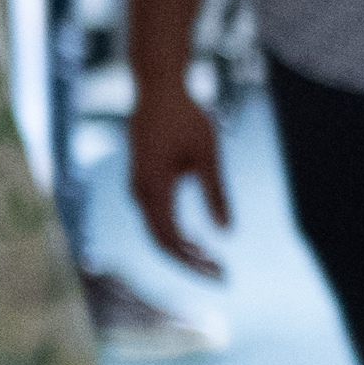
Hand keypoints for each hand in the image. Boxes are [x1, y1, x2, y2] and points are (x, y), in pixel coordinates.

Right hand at [129, 68, 231, 278]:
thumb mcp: (208, 154)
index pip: (171, 240)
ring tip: (212, 261)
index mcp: (155, 187)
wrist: (157, 89)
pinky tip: (197, 241)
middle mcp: (140, 192)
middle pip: (161, 242)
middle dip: (190, 263)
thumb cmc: (186, 117)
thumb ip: (216, 192)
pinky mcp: (140, 183)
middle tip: (221, 276)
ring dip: (183, 250)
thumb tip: (227, 232)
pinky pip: (154, 219)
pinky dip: (175, 235)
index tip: (220, 273)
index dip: (194, 261)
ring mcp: (136, 188)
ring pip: (156, 232)